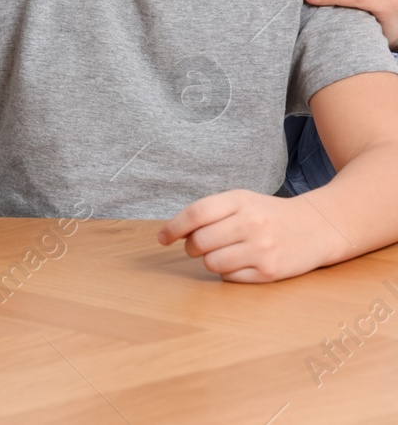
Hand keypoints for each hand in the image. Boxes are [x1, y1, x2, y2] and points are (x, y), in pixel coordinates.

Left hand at [157, 189, 335, 282]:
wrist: (317, 228)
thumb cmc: (268, 214)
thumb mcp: (241, 201)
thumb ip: (209, 212)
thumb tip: (173, 232)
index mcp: (240, 200)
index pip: (196, 214)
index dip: (173, 227)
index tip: (162, 238)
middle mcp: (252, 223)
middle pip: (199, 241)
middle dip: (191, 247)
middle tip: (198, 246)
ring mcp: (262, 248)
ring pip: (212, 263)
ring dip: (210, 261)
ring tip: (224, 253)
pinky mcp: (270, 272)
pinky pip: (230, 278)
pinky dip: (228, 273)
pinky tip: (241, 262)